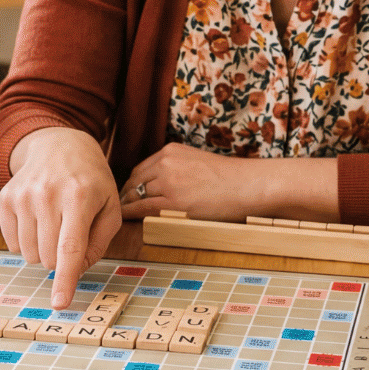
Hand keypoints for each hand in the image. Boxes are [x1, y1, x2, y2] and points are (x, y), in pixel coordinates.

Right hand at [0, 128, 123, 308]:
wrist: (59, 146)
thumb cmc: (90, 181)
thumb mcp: (110, 207)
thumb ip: (98, 244)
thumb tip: (74, 273)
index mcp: (79, 197)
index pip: (70, 248)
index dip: (65, 279)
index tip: (60, 303)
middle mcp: (47, 195)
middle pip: (48, 258)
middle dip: (60, 259)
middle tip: (69, 234)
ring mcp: (23, 195)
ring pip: (28, 254)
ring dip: (43, 250)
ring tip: (54, 223)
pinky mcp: (5, 198)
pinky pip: (12, 244)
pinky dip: (26, 241)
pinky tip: (37, 220)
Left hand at [118, 143, 256, 220]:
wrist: (247, 185)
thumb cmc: (228, 178)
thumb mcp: (196, 161)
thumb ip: (177, 167)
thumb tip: (160, 183)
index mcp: (171, 151)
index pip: (141, 169)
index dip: (133, 184)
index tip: (128, 193)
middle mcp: (166, 163)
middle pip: (135, 181)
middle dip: (127, 194)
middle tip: (121, 206)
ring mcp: (168, 182)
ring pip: (137, 194)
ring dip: (128, 205)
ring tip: (122, 214)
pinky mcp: (173, 202)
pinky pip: (144, 208)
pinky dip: (132, 213)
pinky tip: (126, 218)